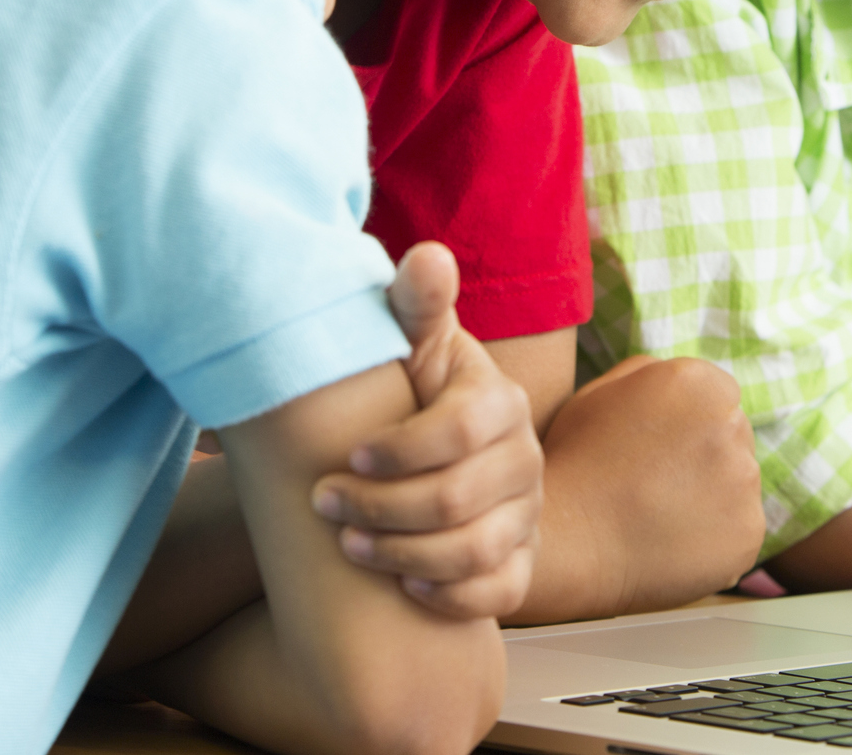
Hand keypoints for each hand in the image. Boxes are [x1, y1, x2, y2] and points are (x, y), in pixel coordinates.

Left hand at [308, 242, 544, 620]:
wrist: (432, 457)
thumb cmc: (411, 390)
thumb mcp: (410, 342)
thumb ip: (414, 302)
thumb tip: (427, 255)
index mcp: (498, 401)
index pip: (461, 430)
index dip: (400, 450)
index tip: (348, 456)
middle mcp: (524, 458)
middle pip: (457, 498)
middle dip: (381, 506)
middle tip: (324, 503)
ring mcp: (527, 513)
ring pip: (474, 551)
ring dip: (402, 553)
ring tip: (350, 544)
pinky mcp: (521, 561)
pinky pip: (500, 592)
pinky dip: (450, 595)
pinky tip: (405, 581)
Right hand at [540, 355, 765, 616]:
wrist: (569, 540)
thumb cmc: (577, 462)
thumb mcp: (601, 391)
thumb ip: (653, 372)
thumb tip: (688, 383)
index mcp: (698, 383)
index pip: (720, 394)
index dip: (689, 421)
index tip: (661, 446)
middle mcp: (731, 425)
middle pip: (735, 435)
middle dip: (706, 453)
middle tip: (658, 481)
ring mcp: (744, 481)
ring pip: (739, 480)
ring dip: (714, 492)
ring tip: (661, 511)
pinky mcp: (749, 531)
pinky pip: (742, 526)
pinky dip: (716, 534)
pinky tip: (674, 538)